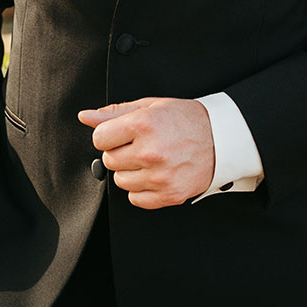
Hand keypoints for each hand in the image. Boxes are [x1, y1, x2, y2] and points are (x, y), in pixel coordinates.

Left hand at [78, 97, 214, 208]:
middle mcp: (150, 152)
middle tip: (139, 144)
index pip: (100, 138)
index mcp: (143, 125)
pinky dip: (141, 189)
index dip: (108, 135)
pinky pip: (136, 199)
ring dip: (130, 171)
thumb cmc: (184, 119)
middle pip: (109, 160)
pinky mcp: (169, 194)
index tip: (120, 133)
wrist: (221, 138)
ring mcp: (160, 176)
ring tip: (149, 158)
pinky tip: (154, 174)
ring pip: (121, 181)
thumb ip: (114, 112)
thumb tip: (85, 116)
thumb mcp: (150, 106)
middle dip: (119, 152)